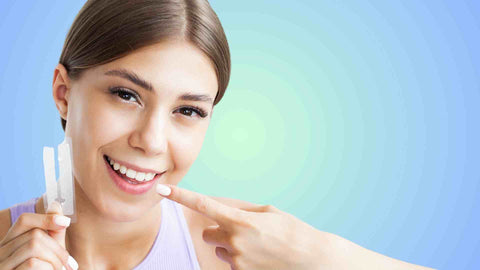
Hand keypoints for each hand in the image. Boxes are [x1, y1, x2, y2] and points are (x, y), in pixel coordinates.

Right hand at [0, 201, 77, 269]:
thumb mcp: (47, 255)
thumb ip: (51, 234)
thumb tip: (57, 204)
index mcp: (9, 246)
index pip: (23, 221)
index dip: (46, 218)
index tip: (66, 222)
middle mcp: (0, 254)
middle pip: (34, 234)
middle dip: (58, 248)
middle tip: (69, 264)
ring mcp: (2, 266)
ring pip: (34, 245)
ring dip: (55, 259)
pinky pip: (32, 263)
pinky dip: (48, 269)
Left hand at [156, 184, 330, 269]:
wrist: (311, 259)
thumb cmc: (292, 231)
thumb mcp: (268, 213)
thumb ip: (244, 212)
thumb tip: (227, 216)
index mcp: (241, 220)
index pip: (203, 206)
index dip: (181, 197)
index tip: (162, 190)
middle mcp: (235, 240)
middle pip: (208, 233)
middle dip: (217, 231)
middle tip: (239, 230)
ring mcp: (237, 260)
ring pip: (219, 249)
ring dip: (229, 246)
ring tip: (254, 246)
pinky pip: (230, 263)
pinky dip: (240, 259)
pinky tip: (258, 258)